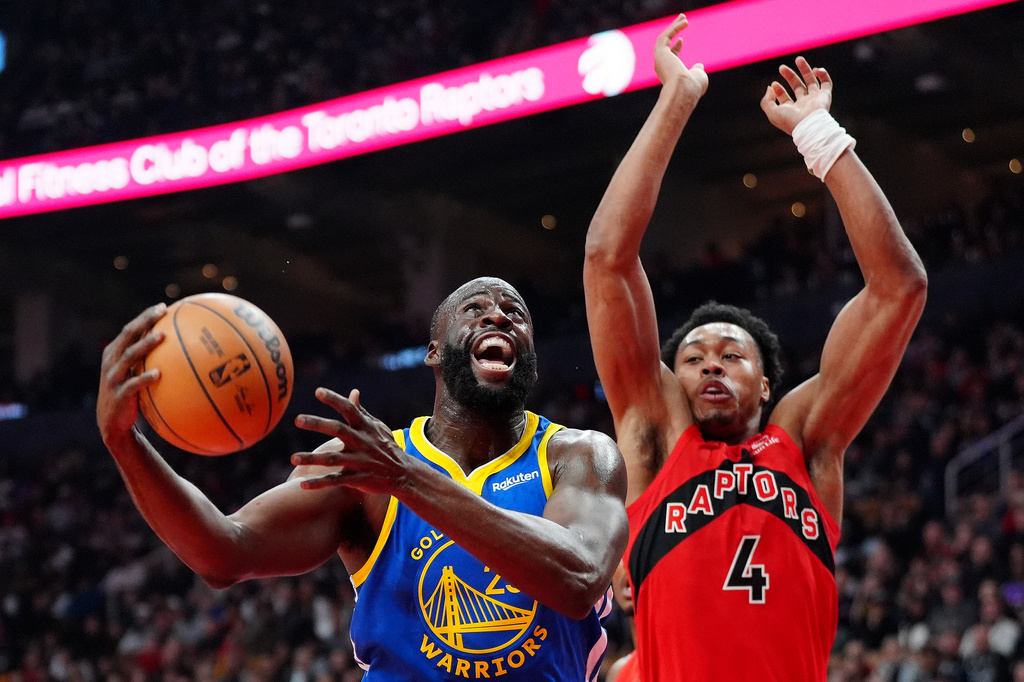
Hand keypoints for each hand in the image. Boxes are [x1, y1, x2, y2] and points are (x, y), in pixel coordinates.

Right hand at [97, 303, 166, 445]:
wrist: (113, 424)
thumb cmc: (130, 395)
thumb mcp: (134, 374)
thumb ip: (148, 361)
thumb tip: (181, 349)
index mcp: (114, 354)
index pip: (129, 330)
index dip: (144, 317)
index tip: (163, 307)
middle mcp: (111, 362)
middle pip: (127, 336)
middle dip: (143, 321)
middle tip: (162, 312)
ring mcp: (113, 378)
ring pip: (129, 356)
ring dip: (145, 345)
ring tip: (161, 336)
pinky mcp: (119, 395)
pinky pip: (133, 385)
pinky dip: (144, 378)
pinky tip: (159, 374)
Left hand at [291, 388, 411, 494]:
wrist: (403, 473)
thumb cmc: (386, 446)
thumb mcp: (377, 427)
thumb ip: (361, 411)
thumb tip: (353, 392)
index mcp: (365, 427)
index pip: (348, 409)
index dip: (334, 399)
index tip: (317, 391)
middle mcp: (361, 442)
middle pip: (337, 430)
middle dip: (317, 424)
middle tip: (297, 419)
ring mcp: (359, 460)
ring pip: (333, 459)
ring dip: (312, 459)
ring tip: (293, 458)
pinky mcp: (357, 478)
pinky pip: (335, 481)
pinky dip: (319, 484)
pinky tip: (303, 485)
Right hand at [655, 14, 707, 105]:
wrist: (684, 90)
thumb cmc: (692, 87)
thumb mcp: (698, 77)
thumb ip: (697, 70)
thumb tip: (699, 66)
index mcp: (668, 74)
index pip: (669, 58)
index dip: (676, 48)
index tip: (682, 40)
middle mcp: (661, 67)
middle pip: (664, 45)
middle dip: (672, 32)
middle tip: (681, 21)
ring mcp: (659, 60)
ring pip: (663, 38)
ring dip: (673, 26)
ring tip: (683, 16)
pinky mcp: (660, 53)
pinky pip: (666, 36)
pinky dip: (674, 28)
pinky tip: (684, 21)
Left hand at [760, 56, 832, 135]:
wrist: (809, 125)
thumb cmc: (790, 120)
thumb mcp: (772, 112)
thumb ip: (766, 101)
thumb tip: (770, 88)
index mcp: (792, 111)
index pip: (785, 98)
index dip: (778, 90)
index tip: (773, 84)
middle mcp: (804, 104)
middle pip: (797, 87)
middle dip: (790, 76)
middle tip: (781, 67)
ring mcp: (815, 99)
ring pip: (811, 81)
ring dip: (805, 69)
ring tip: (798, 59)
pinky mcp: (825, 95)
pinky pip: (826, 82)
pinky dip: (822, 74)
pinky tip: (815, 69)